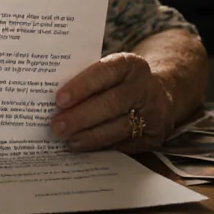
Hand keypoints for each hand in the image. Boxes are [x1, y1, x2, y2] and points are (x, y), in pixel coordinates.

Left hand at [51, 53, 174, 153]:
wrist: (160, 95)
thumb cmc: (121, 83)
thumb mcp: (111, 73)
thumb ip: (88, 81)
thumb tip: (53, 102)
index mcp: (130, 65)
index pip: (104, 73)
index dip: (81, 86)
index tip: (59, 99)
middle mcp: (144, 87)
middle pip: (111, 104)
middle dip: (81, 117)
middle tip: (57, 126)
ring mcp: (153, 113)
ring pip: (118, 128)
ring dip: (90, 136)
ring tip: (68, 140)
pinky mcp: (154, 136)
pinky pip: (125, 145)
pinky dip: (102, 148)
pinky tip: (85, 148)